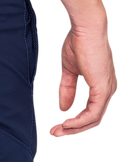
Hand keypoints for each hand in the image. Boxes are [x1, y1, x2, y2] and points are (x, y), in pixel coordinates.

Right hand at [47, 17, 116, 138]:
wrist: (85, 28)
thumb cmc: (79, 42)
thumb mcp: (68, 72)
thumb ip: (66, 91)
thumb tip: (62, 110)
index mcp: (102, 86)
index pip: (91, 113)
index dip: (73, 122)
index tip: (54, 126)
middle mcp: (108, 91)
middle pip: (93, 121)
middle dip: (72, 130)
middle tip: (53, 133)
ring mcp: (107, 91)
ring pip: (93, 120)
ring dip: (72, 128)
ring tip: (55, 131)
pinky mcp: (102, 90)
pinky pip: (91, 114)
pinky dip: (77, 121)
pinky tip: (64, 123)